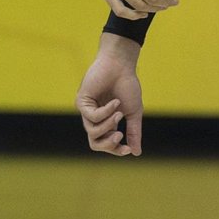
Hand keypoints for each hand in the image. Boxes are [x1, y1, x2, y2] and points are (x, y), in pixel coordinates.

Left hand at [75, 35, 142, 155]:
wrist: (121, 66)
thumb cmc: (127, 85)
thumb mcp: (134, 112)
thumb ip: (134, 132)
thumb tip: (137, 153)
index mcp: (107, 123)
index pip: (107, 144)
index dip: (116, 150)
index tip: (128, 149)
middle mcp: (95, 119)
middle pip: (95, 143)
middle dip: (108, 144)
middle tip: (119, 136)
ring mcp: (87, 111)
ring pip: (93, 131)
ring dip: (108, 125)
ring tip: (119, 113)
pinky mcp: (82, 102)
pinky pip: (92, 117)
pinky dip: (106, 111)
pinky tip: (115, 102)